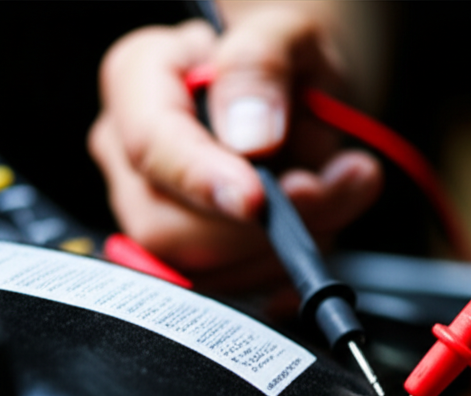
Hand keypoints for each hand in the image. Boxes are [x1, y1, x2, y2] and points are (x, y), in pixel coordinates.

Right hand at [88, 3, 382, 293]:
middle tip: (328, 186)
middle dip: (259, 228)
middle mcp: (132, 155)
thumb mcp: (286, 32)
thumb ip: (263, 67)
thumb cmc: (281, 60)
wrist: (301, 93)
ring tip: (338, 187)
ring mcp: (158, 212)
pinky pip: (235, 288)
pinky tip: (321, 228)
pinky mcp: (193, 257)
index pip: (150, 146)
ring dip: (286, 248)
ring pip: (206, 270)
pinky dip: (289, 271)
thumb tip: (250, 138)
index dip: (203, 181)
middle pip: (169, 227)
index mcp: (137, 83)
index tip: (258, 200)